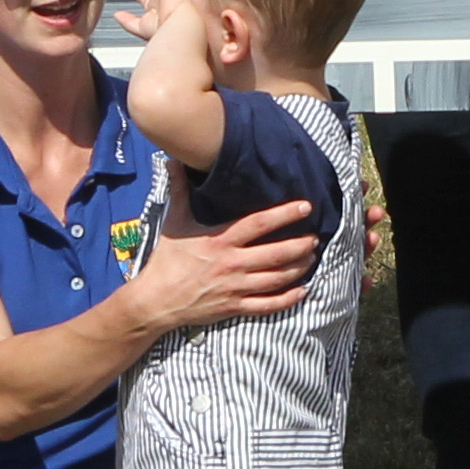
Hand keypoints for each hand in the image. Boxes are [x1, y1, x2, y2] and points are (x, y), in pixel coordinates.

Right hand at [124, 198, 315, 330]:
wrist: (155, 300)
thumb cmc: (166, 260)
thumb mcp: (174, 222)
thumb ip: (180, 191)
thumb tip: (173, 161)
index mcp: (221, 241)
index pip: (259, 224)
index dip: (284, 214)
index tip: (305, 206)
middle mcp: (232, 264)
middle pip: (276, 254)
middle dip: (300, 245)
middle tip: (315, 237)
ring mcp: (235, 288)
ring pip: (277, 279)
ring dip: (299, 268)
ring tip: (312, 258)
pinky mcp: (234, 307)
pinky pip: (267, 305)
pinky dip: (288, 299)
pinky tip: (302, 291)